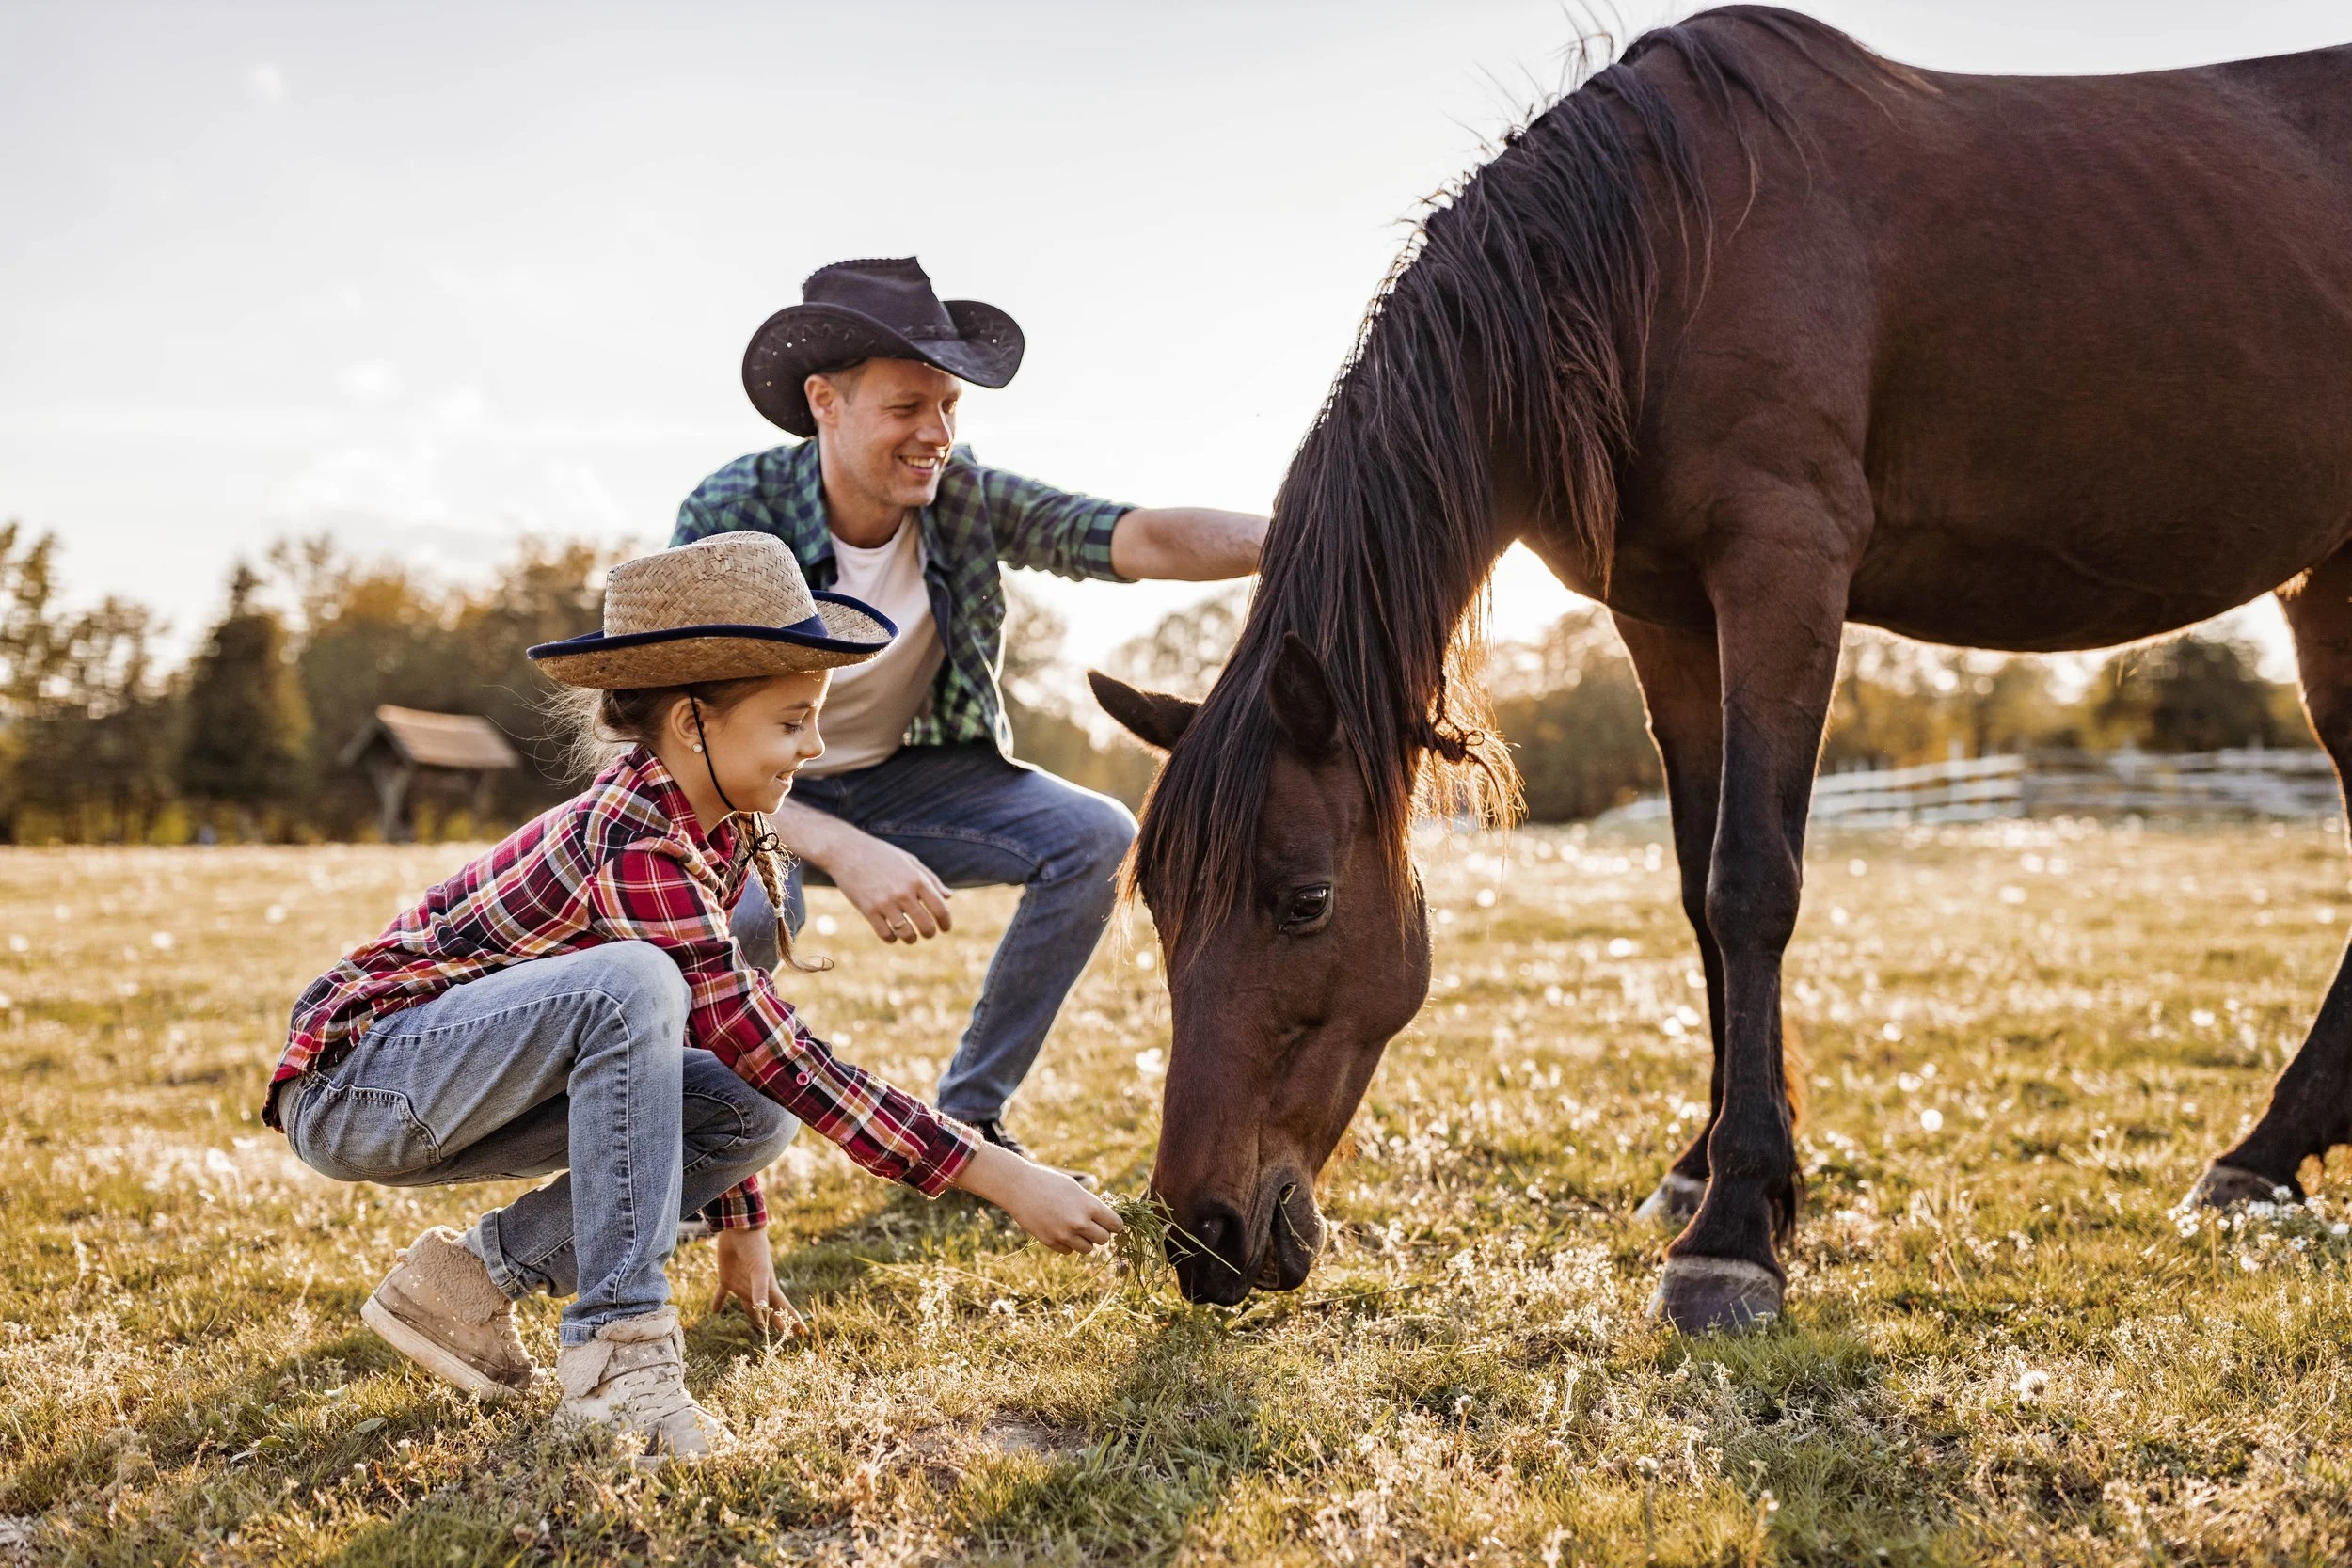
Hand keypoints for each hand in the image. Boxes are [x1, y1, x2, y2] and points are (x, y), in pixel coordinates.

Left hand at [710, 1227, 805, 1336]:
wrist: (738, 1229)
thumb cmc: (754, 1248)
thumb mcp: (759, 1269)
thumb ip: (760, 1288)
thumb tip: (763, 1308)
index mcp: (768, 1288)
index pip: (783, 1308)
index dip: (793, 1322)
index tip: (803, 1334)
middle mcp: (756, 1289)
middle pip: (768, 1310)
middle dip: (776, 1322)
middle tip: (783, 1335)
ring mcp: (742, 1284)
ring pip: (748, 1305)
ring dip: (753, 1315)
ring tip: (758, 1326)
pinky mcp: (727, 1278)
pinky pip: (722, 1294)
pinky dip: (718, 1303)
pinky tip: (715, 1311)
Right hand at [816, 827, 952, 942]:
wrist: (847, 851)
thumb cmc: (882, 855)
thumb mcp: (910, 861)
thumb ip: (931, 879)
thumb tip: (949, 896)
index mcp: (917, 879)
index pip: (940, 908)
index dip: (946, 923)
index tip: (945, 929)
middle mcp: (903, 892)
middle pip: (926, 925)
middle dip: (930, 933)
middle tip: (928, 933)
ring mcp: (885, 902)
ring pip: (906, 933)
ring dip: (911, 939)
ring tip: (911, 936)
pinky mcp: (868, 910)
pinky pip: (886, 934)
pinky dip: (892, 939)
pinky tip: (893, 935)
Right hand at [950, 1142, 1124, 1252]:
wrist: (1018, 1186)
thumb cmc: (1049, 1182)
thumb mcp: (1076, 1189)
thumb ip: (1091, 1205)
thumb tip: (1108, 1221)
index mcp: (1090, 1206)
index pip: (1115, 1224)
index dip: (1115, 1224)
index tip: (1112, 1224)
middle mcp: (1079, 1222)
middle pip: (1104, 1239)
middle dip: (1100, 1233)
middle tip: (1093, 1226)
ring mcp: (1064, 1234)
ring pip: (1088, 1249)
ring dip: (1085, 1241)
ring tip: (1075, 1228)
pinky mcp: (1050, 1242)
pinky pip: (1069, 1251)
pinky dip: (1068, 1244)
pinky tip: (1059, 1229)